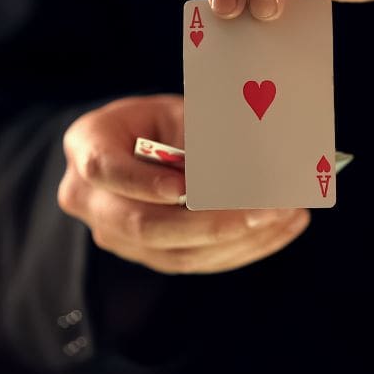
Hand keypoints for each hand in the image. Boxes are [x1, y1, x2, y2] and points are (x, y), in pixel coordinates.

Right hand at [58, 94, 309, 273]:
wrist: (137, 148)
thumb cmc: (159, 121)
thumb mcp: (176, 111)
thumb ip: (203, 132)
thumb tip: (251, 161)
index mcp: (86, 146)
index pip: (104, 168)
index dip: (143, 182)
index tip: (184, 188)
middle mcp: (90, 200)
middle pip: (143, 225)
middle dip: (210, 221)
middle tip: (265, 208)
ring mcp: (117, 236)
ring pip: (176, 252)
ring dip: (239, 238)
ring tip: (287, 213)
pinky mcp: (149, 257)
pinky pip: (196, 262)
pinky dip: (244, 247)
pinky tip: (282, 227)